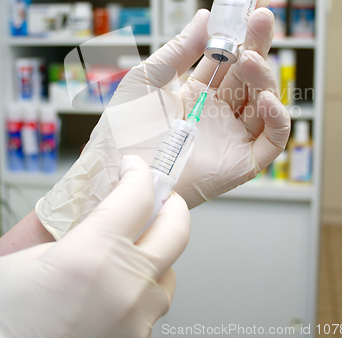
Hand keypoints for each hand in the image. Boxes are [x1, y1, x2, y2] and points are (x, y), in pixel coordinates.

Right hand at [0, 156, 189, 337]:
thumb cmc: (8, 320)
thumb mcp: (27, 261)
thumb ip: (70, 234)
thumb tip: (97, 218)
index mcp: (93, 254)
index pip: (138, 195)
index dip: (138, 173)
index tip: (133, 168)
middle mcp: (126, 285)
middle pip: (177, 228)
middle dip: (171, 204)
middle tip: (159, 197)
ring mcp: (137, 318)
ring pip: (170, 271)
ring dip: (158, 253)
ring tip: (135, 248)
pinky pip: (153, 305)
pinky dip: (141, 289)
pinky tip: (118, 288)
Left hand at [36, 0, 289, 237]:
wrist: (118, 170)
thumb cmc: (126, 127)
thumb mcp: (149, 78)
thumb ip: (179, 49)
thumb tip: (205, 16)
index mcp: (198, 91)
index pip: (230, 58)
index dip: (242, 32)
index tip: (253, 3)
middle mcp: (219, 111)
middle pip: (250, 75)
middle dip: (258, 45)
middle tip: (262, 17)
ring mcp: (232, 135)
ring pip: (264, 101)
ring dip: (263, 76)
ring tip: (247, 59)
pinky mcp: (241, 162)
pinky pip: (272, 141)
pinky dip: (278, 120)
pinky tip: (267, 99)